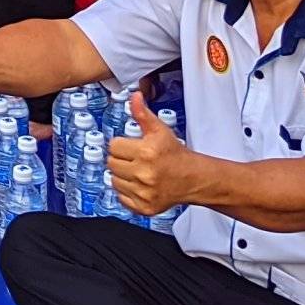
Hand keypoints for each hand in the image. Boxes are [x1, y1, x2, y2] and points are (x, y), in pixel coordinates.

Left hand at [106, 91, 189, 215]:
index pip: (113, 146)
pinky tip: (139, 185)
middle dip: (121, 159)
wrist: (193, 178)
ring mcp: (144, 192)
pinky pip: (121, 199)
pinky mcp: (144, 207)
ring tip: (138, 171)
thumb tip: (134, 96)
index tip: (132, 146)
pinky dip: (127, 193)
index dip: (122, 144)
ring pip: (114, 181)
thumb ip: (143, 113)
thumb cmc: (175, 154)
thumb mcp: (159, 130)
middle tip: (135, 159)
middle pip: (111, 163)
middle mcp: (144, 174)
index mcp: (146, 152)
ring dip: (123, 176)